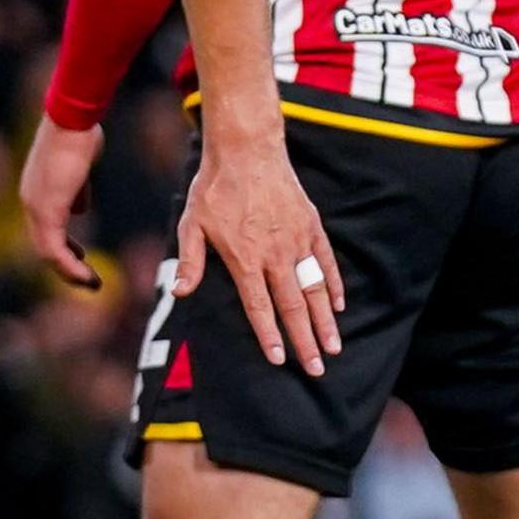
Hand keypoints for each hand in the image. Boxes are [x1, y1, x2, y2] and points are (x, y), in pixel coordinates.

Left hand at [19, 114, 104, 288]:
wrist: (72, 120)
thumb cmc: (79, 135)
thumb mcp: (79, 167)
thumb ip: (77, 190)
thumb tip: (80, 208)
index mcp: (37, 193)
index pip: (45, 230)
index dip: (64, 247)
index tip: (81, 258)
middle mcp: (31, 203)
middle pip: (44, 246)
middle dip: (66, 266)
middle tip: (86, 280)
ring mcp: (36, 208)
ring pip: (48, 254)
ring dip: (70, 272)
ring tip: (90, 284)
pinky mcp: (47, 211)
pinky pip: (55, 251)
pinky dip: (71, 267)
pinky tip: (87, 276)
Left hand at [176, 119, 343, 374]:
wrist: (247, 150)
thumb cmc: (214, 189)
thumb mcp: (191, 224)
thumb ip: (191, 261)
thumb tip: (180, 293)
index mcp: (244, 259)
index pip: (259, 306)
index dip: (269, 335)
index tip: (279, 359)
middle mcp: (274, 254)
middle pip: (292, 306)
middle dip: (304, 341)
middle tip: (316, 368)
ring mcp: (296, 241)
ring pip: (314, 289)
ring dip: (324, 321)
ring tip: (334, 347)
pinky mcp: (310, 226)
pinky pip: (326, 262)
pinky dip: (333, 285)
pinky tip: (338, 306)